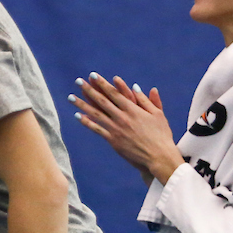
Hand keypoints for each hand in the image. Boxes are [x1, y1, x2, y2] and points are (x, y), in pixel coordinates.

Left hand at [70, 73, 184, 184]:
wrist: (158, 156)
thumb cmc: (161, 135)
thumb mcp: (158, 114)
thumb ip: (147, 100)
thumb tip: (135, 87)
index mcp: (133, 109)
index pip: (114, 93)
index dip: (103, 84)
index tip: (93, 76)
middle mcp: (122, 117)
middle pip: (102, 101)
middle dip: (89, 90)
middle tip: (78, 81)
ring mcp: (116, 129)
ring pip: (96, 114)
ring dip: (82, 105)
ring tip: (71, 97)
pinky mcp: (113, 140)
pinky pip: (97, 129)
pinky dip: (87, 122)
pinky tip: (78, 116)